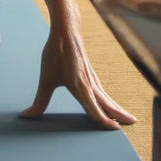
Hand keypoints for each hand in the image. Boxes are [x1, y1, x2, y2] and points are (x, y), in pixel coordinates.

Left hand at [21, 24, 136, 129]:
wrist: (66, 30)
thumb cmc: (56, 53)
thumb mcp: (45, 79)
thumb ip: (39, 101)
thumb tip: (27, 116)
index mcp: (80, 88)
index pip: (95, 109)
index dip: (104, 121)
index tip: (115, 129)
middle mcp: (90, 84)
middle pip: (107, 104)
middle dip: (119, 115)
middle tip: (133, 123)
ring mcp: (92, 78)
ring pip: (107, 97)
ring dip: (117, 107)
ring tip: (127, 116)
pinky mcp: (91, 73)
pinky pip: (103, 90)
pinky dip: (109, 99)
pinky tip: (108, 101)